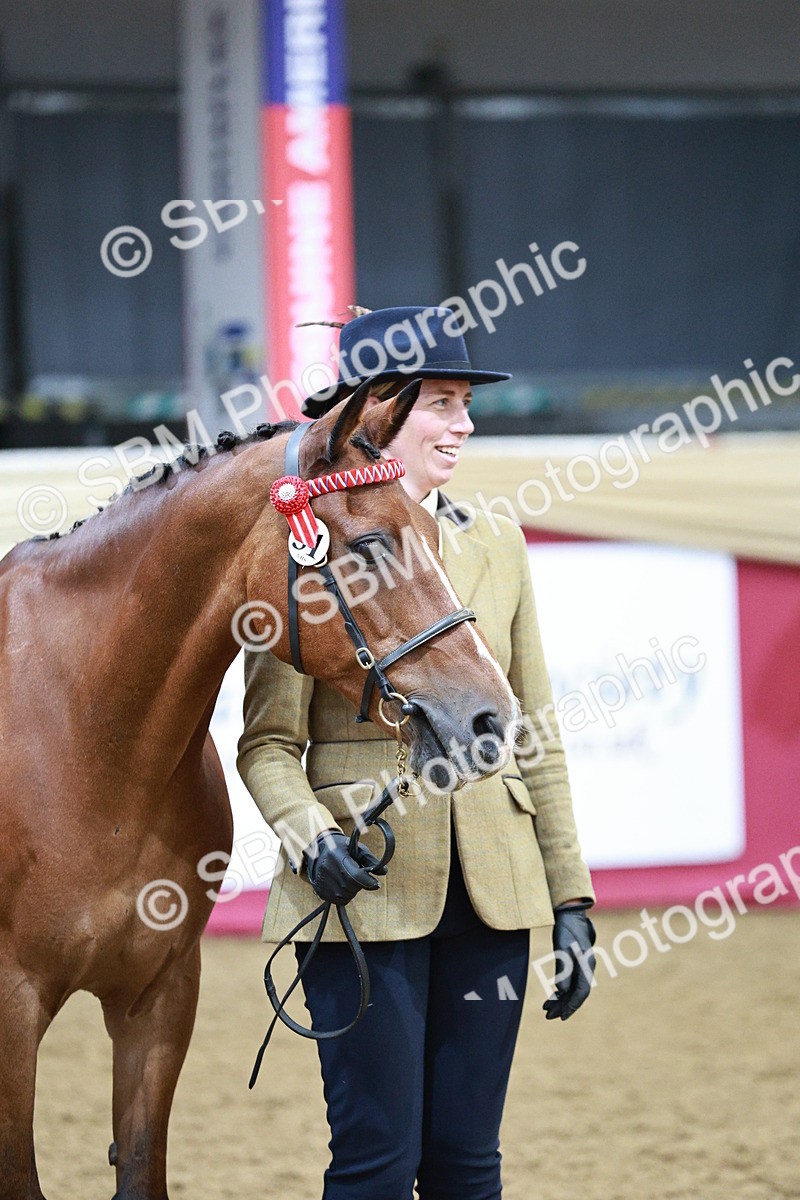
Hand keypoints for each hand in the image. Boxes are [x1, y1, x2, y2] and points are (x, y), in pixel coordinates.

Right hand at [303, 830, 386, 905]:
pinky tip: (343, 884)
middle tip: (358, 875)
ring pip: (347, 896)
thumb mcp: (356, 848)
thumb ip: (370, 859)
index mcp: (336, 855)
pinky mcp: (320, 892)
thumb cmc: (341, 848)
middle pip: (351, 887)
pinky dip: (346, 895)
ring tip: (348, 878)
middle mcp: (327, 870)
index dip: (368, 882)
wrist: (318, 851)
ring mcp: (322, 882)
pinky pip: (340, 900)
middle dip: (360, 884)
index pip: (355, 875)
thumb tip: (384, 872)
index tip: (376, 884)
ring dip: (353, 890)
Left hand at [543, 903, 595, 1020]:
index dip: (572, 1005)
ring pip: (572, 989)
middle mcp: (586, 968)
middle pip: (576, 993)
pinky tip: (552, 995)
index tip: (562, 1017)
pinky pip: (570, 981)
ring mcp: (582, 966)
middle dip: (563, 1006)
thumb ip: (563, 969)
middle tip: (548, 1016)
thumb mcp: (562, 948)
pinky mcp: (575, 962)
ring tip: (546, 1009)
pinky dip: (560, 990)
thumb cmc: (566, 929)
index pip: (581, 992)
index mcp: (586, 965)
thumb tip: (561, 991)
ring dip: (560, 1000)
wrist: (570, 914)